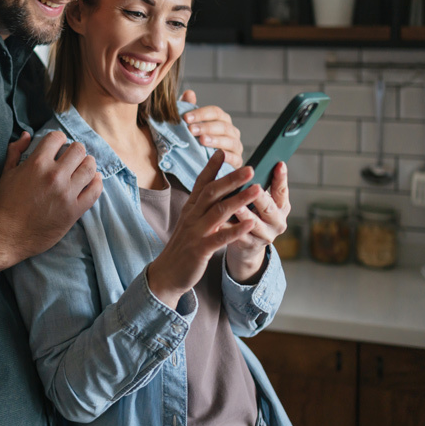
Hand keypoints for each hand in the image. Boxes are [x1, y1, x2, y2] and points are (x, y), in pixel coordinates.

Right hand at [0, 131, 102, 266]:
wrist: (7, 236)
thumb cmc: (4, 204)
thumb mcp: (6, 173)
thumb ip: (16, 151)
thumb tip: (27, 135)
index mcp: (36, 164)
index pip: (57, 138)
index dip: (58, 139)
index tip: (58, 146)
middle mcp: (54, 176)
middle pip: (78, 150)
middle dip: (75, 151)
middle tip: (71, 158)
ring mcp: (67, 193)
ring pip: (90, 167)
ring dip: (87, 164)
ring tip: (82, 168)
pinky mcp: (74, 210)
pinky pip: (95, 190)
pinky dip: (96, 182)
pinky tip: (92, 181)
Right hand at [146, 150, 260, 308]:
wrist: (167, 273)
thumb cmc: (182, 247)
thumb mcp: (190, 223)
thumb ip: (202, 208)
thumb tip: (217, 194)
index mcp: (190, 210)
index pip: (200, 184)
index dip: (210, 168)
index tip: (221, 152)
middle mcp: (192, 217)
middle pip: (212, 193)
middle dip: (231, 179)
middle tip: (250, 168)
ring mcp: (195, 233)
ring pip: (218, 212)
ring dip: (239, 199)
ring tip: (257, 189)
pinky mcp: (200, 250)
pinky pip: (220, 238)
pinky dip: (235, 230)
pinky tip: (250, 223)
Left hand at [180, 89, 243, 167]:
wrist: (201, 167)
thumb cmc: (195, 143)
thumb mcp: (189, 126)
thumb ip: (189, 110)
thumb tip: (189, 93)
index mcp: (221, 120)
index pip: (215, 112)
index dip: (200, 113)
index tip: (185, 118)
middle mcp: (231, 132)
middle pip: (222, 125)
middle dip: (205, 126)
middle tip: (191, 129)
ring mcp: (236, 147)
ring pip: (230, 141)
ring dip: (216, 139)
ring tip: (202, 140)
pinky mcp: (237, 162)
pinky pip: (235, 158)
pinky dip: (227, 156)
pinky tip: (217, 155)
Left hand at [226, 162, 290, 281]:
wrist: (247, 245)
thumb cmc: (254, 213)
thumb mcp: (262, 201)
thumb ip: (262, 184)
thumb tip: (260, 161)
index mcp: (281, 207)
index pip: (282, 190)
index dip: (281, 178)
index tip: (279, 164)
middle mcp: (277, 222)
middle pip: (269, 208)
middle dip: (261, 197)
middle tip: (253, 186)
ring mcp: (264, 235)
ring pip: (253, 223)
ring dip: (244, 213)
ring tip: (235, 206)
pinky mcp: (249, 245)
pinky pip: (238, 237)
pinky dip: (229, 229)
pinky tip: (219, 222)